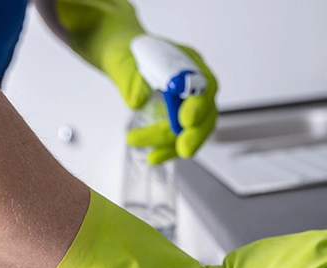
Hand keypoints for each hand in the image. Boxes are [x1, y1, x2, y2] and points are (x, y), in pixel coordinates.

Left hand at [55, 0, 217, 161]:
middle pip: (207, 112)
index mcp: (187, 60)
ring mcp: (188, 100)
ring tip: (154, 157)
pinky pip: (180, 135)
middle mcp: (194, 81)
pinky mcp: (178, 115)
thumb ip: (131, 79)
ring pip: (194, 129)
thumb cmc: (123, 52)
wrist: (119, 53)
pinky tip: (154, 156)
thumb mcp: (121, 61)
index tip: (186, 120)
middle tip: (183, 149)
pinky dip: (168, 147)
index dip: (199, 105)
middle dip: (195, 134)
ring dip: (176, 145)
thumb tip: (138, 101)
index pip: (204, 84)